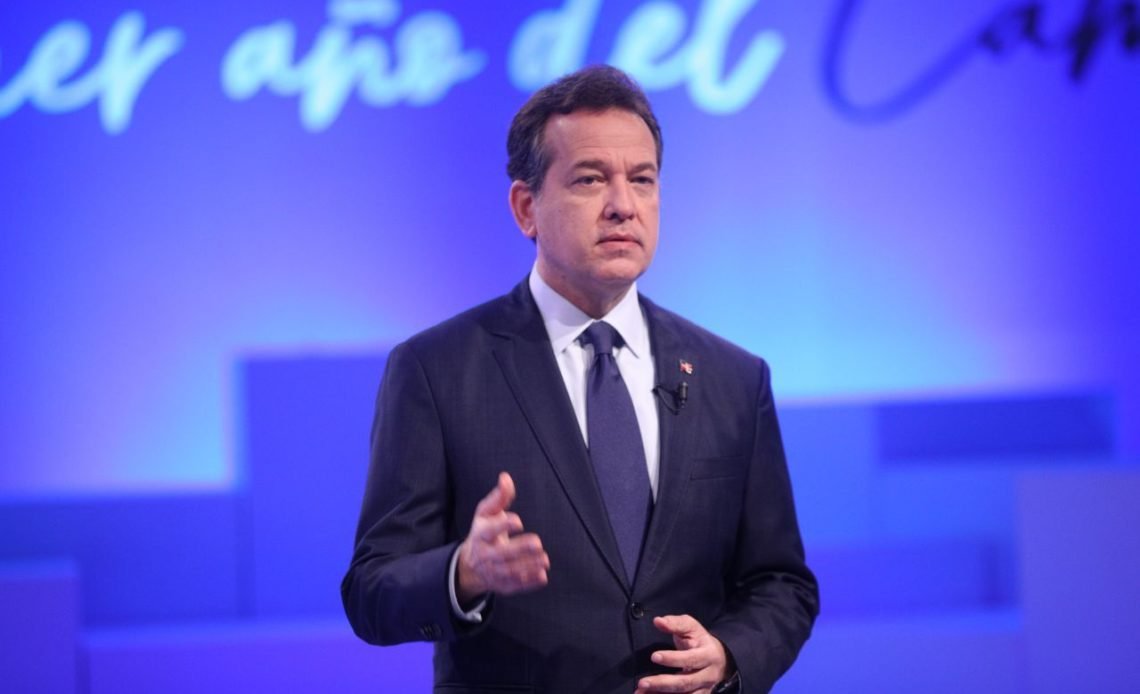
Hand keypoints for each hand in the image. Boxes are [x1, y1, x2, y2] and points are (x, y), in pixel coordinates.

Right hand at [456, 472, 549, 602]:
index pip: (489, 531)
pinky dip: (529, 583)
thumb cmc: (483, 533)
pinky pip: (516, 585)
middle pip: (501, 554)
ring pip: (511, 571)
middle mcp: (485, 555)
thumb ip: (499, 497)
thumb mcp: (486, 513)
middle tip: (537, 543)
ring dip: (528, 566)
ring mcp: (493, 572)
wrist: (470, 567)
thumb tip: (506, 477)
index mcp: (481, 534)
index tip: (518, 521)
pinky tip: (542, 575)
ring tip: (544, 559)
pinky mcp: (502, 585)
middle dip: (519, 549)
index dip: (502, 526)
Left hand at [636, 614, 730, 693]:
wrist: (720, 659)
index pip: (690, 659)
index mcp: (708, 655)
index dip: (672, 659)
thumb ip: (675, 623)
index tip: (654, 656)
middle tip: (642, 683)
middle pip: (685, 683)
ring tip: (640, 693)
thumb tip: (658, 621)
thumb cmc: (699, 640)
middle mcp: (708, 675)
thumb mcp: (691, 627)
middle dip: (663, 684)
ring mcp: (704, 689)